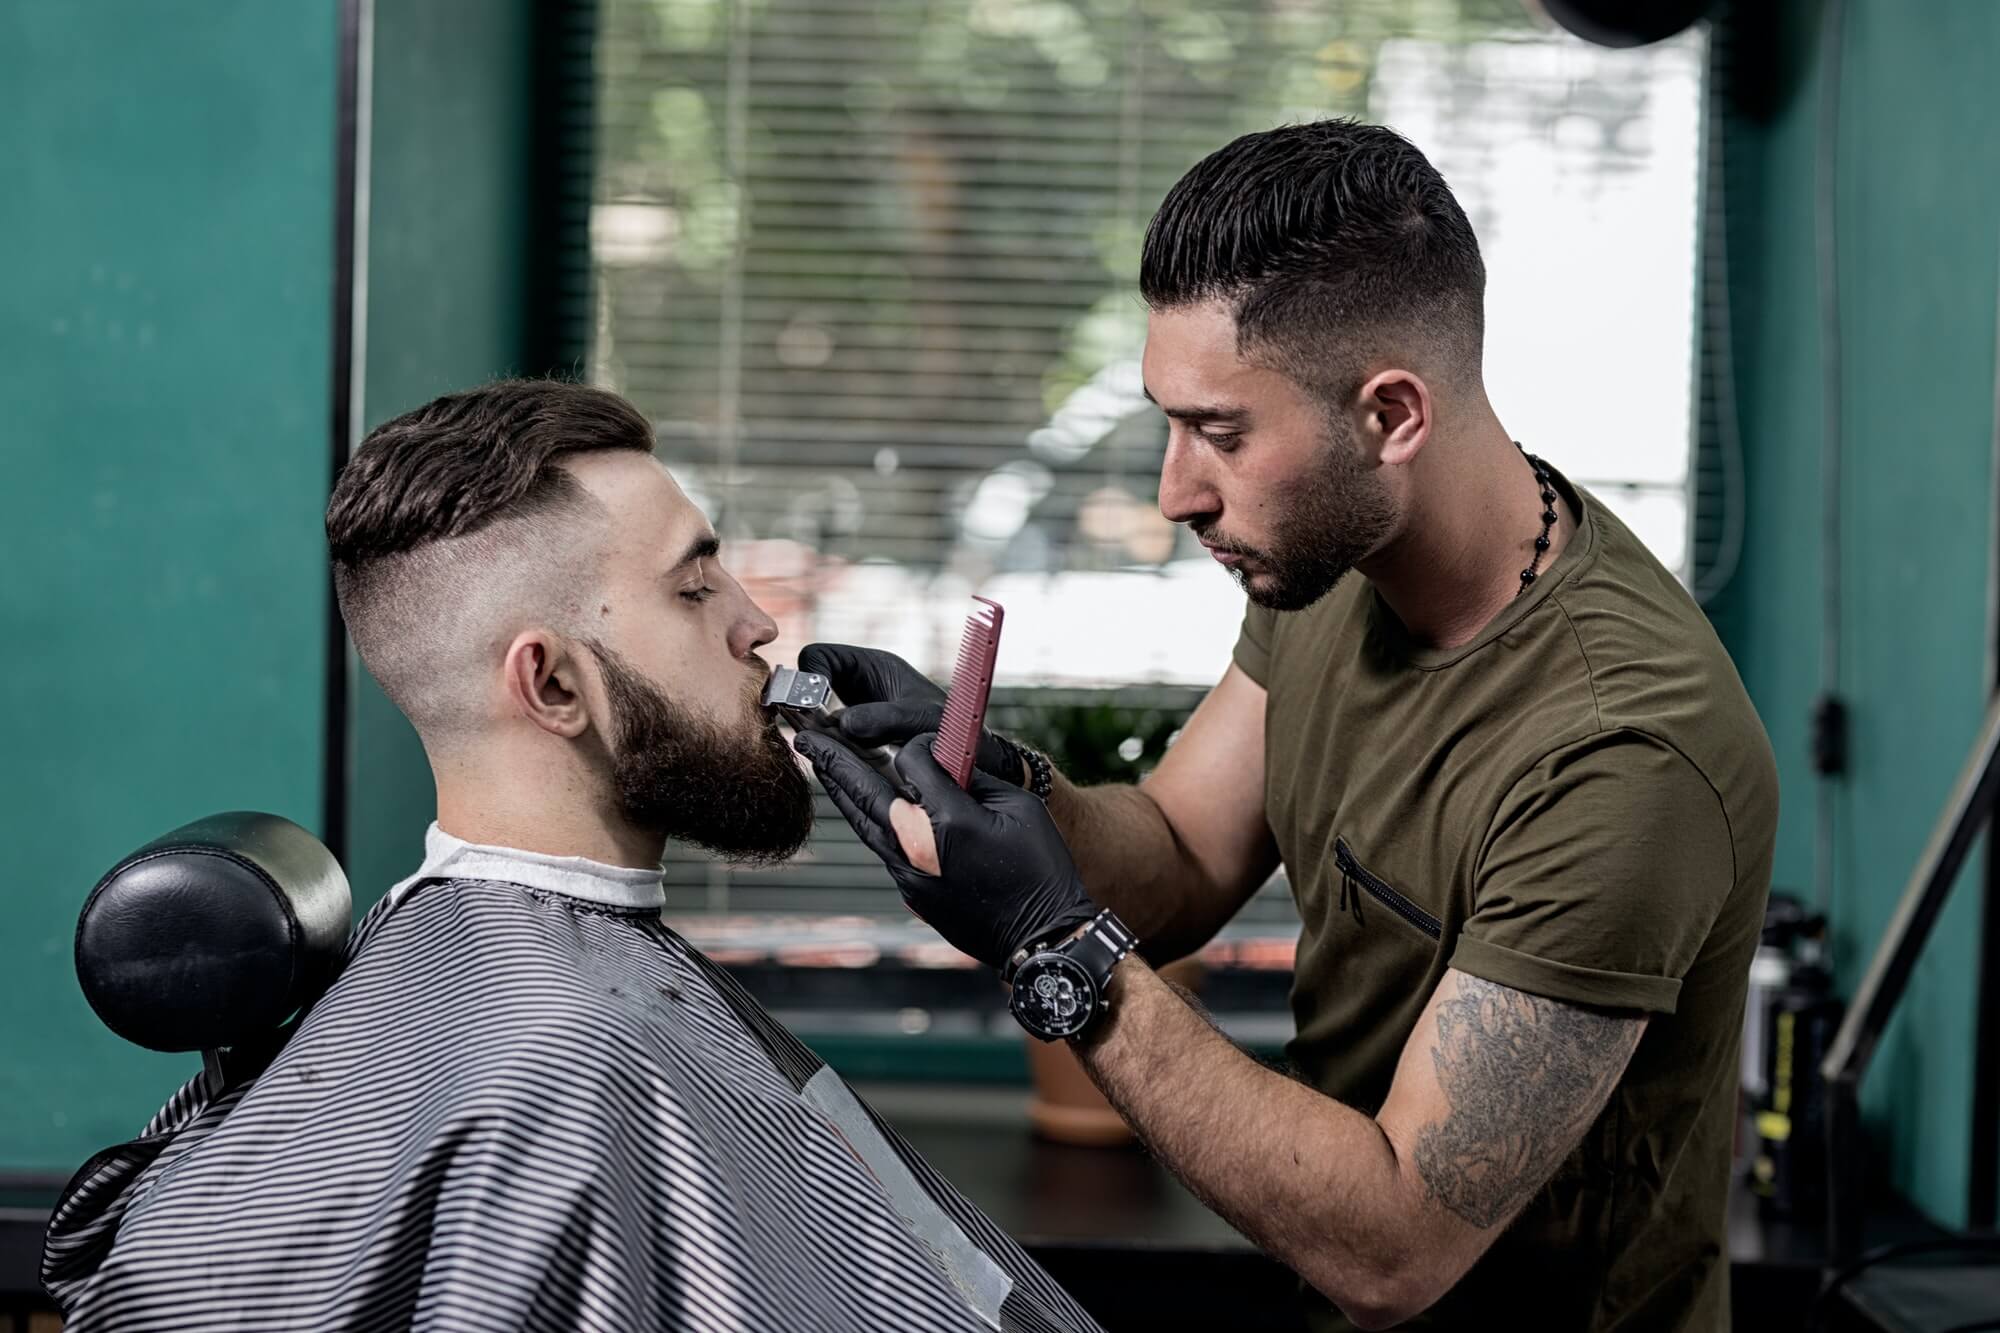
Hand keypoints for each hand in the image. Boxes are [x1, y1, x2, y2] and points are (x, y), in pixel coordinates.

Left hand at [796, 730, 1097, 970]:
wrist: (1041, 938)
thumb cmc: (1041, 870)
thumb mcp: (1020, 809)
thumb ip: (976, 778)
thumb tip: (942, 763)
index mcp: (950, 819)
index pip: (912, 761)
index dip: (918, 744)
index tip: (927, 743)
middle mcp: (918, 847)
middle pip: (864, 792)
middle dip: (833, 759)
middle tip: (806, 734)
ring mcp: (909, 874)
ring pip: (862, 823)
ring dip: (838, 790)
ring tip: (818, 763)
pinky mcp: (910, 893)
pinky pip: (880, 848)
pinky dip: (865, 820)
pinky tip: (858, 805)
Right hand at [797, 643, 1024, 784]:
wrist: (967, 756)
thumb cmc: (952, 729)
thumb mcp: (921, 719)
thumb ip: (884, 717)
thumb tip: (842, 724)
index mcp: (872, 665)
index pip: (818, 656)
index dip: (809, 676)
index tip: (816, 704)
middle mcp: (858, 685)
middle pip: (808, 685)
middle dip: (803, 706)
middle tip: (809, 731)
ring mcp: (853, 711)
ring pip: (811, 714)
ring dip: (810, 730)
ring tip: (820, 748)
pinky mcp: (852, 739)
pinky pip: (824, 737)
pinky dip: (822, 746)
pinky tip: (831, 761)